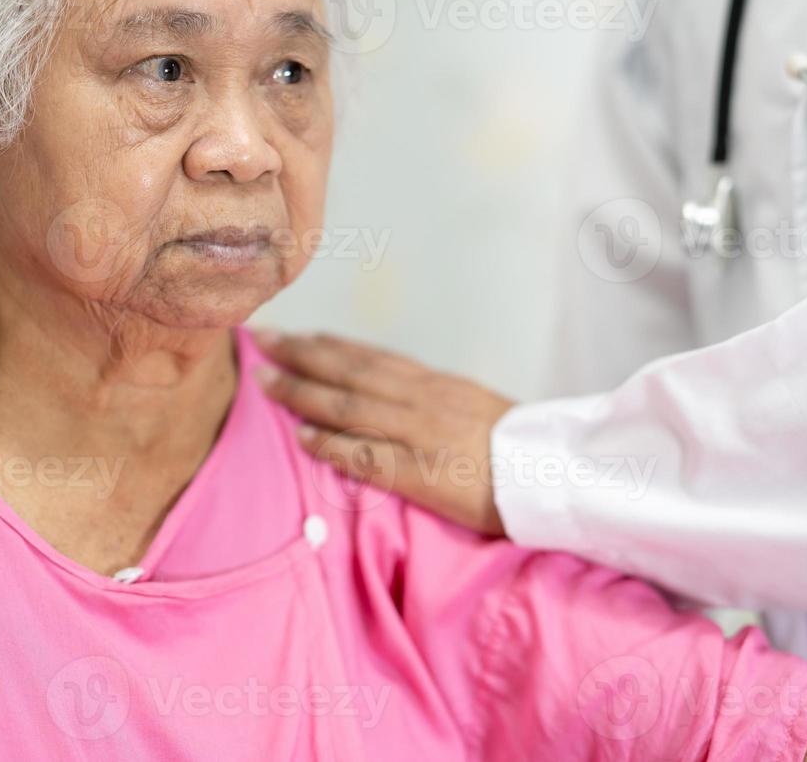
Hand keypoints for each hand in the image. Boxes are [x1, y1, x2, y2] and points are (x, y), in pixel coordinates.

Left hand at [252, 331, 514, 536]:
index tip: (294, 334)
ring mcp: (415, 433)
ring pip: (348, 405)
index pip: (369, 356)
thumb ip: (430, 397)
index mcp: (432, 383)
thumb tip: (393, 392)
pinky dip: (331, 444)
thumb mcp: (471, 404)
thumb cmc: (514, 444)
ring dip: (302, 392)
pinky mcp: (417, 471)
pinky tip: (302, 437)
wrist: (546, 472)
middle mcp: (418, 399)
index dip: (327, 344)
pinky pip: (365, 454)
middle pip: (349, 371)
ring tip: (265, 382)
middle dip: (301, 355)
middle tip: (260, 340)